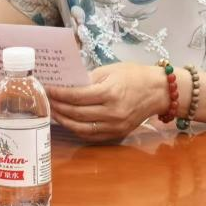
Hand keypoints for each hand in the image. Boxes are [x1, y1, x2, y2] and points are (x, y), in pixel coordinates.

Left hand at [47, 62, 167, 142]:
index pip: (76, 96)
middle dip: (58, 107)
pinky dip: (77, 130)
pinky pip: (92, 136)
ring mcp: (115, 125)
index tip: (47, 89)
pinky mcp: (117, 133)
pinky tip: (69, 122)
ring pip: (81, 128)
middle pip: (76, 113)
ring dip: (64, 121)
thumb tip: (67, 83)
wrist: (159, 91)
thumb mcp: (111, 70)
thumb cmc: (135, 75)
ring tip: (53, 113)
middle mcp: (112, 112)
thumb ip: (89, 78)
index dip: (59, 94)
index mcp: (110, 92)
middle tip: (46, 101)